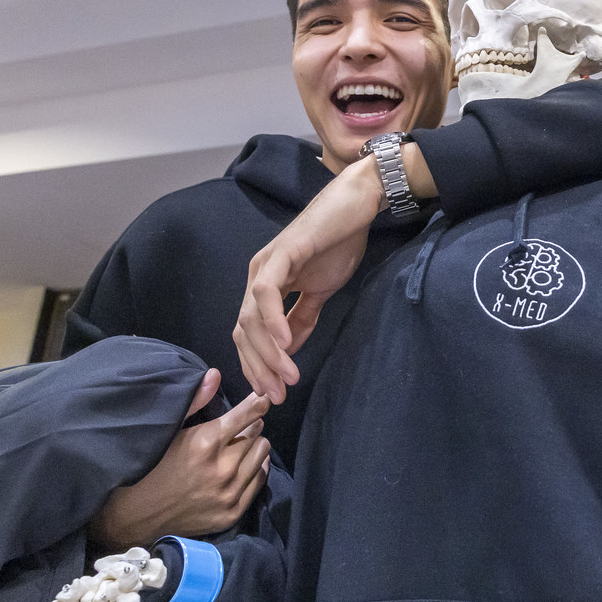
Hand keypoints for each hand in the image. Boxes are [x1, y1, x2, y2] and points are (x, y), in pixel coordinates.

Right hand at [88, 369, 270, 548]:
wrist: (138, 515)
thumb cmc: (153, 466)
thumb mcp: (170, 431)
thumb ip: (195, 401)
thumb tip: (216, 374)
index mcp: (205, 443)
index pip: (247, 415)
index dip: (257, 404)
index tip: (262, 399)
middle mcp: (222, 468)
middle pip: (257, 432)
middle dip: (250, 426)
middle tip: (238, 428)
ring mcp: (229, 492)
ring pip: (262, 454)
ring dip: (254, 446)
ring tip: (239, 447)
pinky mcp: (233, 512)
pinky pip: (261, 479)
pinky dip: (256, 468)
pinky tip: (243, 466)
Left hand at [235, 159, 384, 402]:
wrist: (357, 206)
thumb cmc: (339, 242)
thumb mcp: (321, 290)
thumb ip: (303, 318)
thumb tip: (289, 350)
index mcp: (265, 286)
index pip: (248, 334)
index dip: (257, 365)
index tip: (273, 392)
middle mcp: (257, 275)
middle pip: (244, 332)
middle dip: (259, 368)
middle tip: (278, 395)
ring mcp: (266, 264)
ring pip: (251, 317)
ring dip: (268, 352)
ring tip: (287, 376)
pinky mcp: (282, 253)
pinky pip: (267, 292)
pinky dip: (272, 321)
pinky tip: (287, 344)